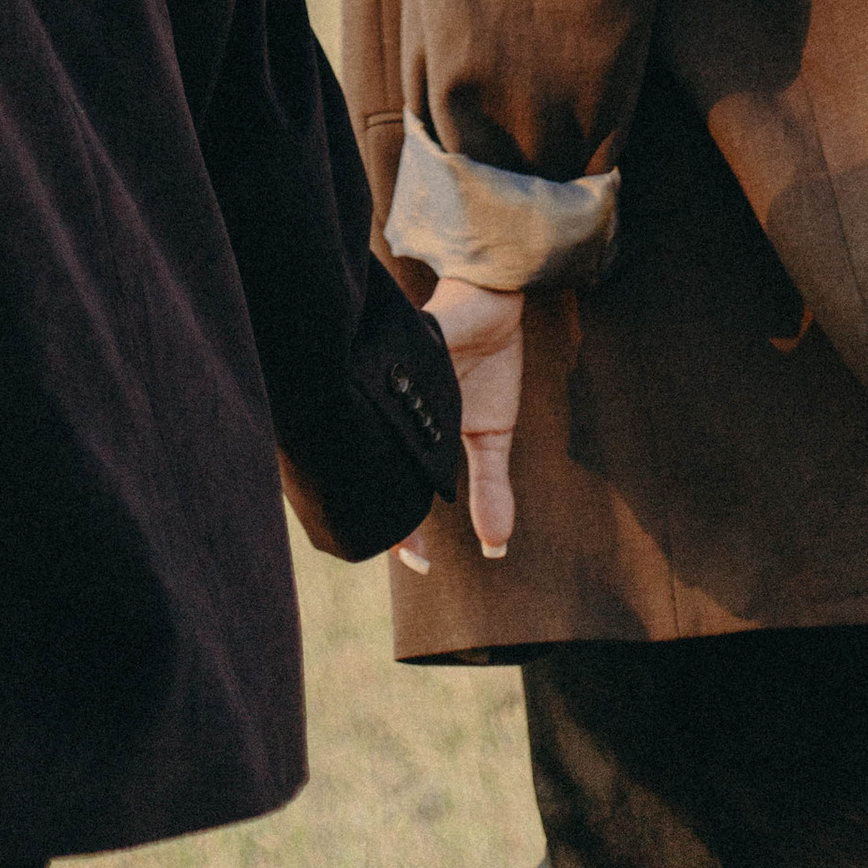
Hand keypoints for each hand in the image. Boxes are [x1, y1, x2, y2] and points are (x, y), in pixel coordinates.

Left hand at [394, 280, 524, 571]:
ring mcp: (394, 380)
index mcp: (410, 433)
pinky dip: (388, 404)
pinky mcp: (407, 349)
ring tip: (388, 516)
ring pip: (371, 429)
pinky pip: (389, 375)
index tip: (420, 563)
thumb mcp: (491, 433)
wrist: (492, 304)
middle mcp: (392, 410)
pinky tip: (392, 430)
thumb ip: (490, 487)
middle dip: (384, 514)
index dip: (399, 528)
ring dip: (377, 467)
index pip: (394, 487)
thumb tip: (496, 548)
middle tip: (408, 553)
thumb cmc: (484, 364)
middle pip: (372, 468)